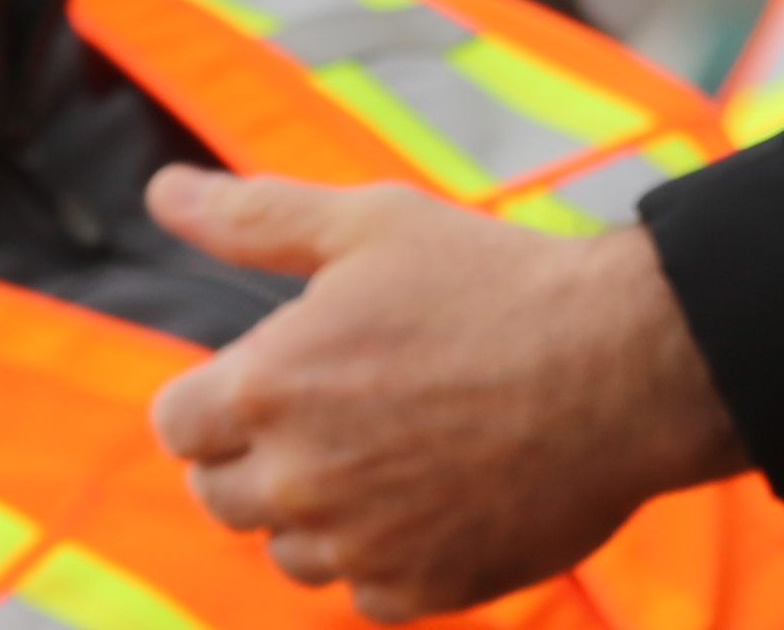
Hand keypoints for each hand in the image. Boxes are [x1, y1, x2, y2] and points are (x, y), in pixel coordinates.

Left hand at [142, 170, 753, 620]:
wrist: (620, 366)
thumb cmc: (491, 283)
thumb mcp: (367, 223)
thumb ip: (252, 217)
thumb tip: (163, 193)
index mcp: (266, 388)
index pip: (176, 426)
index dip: (216, 397)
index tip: (277, 375)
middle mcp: (297, 482)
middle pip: (221, 497)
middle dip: (259, 455)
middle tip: (342, 407)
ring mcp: (358, 547)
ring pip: (289, 552)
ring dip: (317, 511)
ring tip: (394, 446)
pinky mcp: (419, 593)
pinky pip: (362, 590)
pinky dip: (384, 552)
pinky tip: (436, 491)